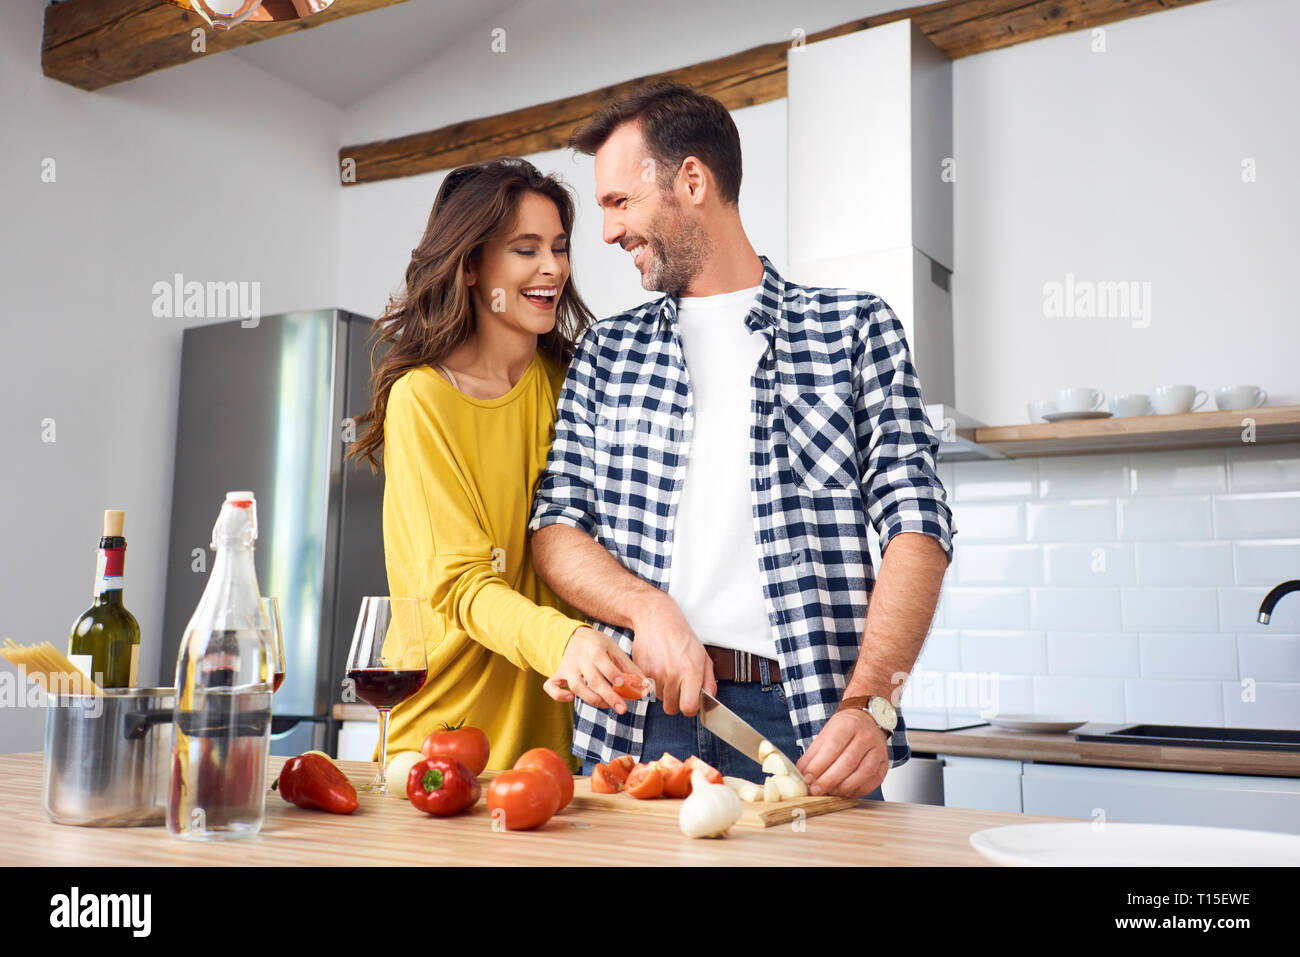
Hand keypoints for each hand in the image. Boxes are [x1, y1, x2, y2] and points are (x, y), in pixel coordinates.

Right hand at [543, 626, 644, 713]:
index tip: (624, 685)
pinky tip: (570, 699)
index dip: (613, 674)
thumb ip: (627, 666)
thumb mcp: (613, 648)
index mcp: (594, 648)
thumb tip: (644, 683)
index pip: (603, 663)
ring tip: (606, 705)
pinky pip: (551, 686)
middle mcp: (579, 658)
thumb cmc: (598, 644)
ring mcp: (567, 667)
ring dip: (591, 699)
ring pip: (575, 686)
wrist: (573, 635)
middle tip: (622, 709)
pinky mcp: (558, 674)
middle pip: (592, 679)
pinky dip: (558, 695)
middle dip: (609, 696)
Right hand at [628, 592, 715, 715]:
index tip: (690, 702)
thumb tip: (709, 701)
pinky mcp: (640, 670)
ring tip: (667, 671)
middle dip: (675, 701)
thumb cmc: (682, 637)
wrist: (657, 618)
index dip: (690, 708)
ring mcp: (654, 673)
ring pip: (659, 698)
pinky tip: (657, 667)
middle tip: (678, 687)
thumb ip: (709, 681)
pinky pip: (647, 688)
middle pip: (671, 708)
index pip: (688, 708)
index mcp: (691, 671)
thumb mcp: (703, 656)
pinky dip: (651, 683)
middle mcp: (672, 674)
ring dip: (663, 691)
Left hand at [796, 709, 888, 797]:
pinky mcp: (884, 763)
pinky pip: (873, 781)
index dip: (819, 765)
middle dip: (829, 780)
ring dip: (844, 787)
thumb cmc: (844, 729)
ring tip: (830, 792)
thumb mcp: (825, 734)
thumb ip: (813, 754)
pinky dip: (858, 790)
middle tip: (816, 790)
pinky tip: (846, 793)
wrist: (867, 721)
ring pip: (863, 772)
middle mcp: (866, 736)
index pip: (833, 747)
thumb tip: (802, 775)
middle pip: (848, 761)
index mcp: (848, 724)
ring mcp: (878, 750)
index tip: (807, 778)